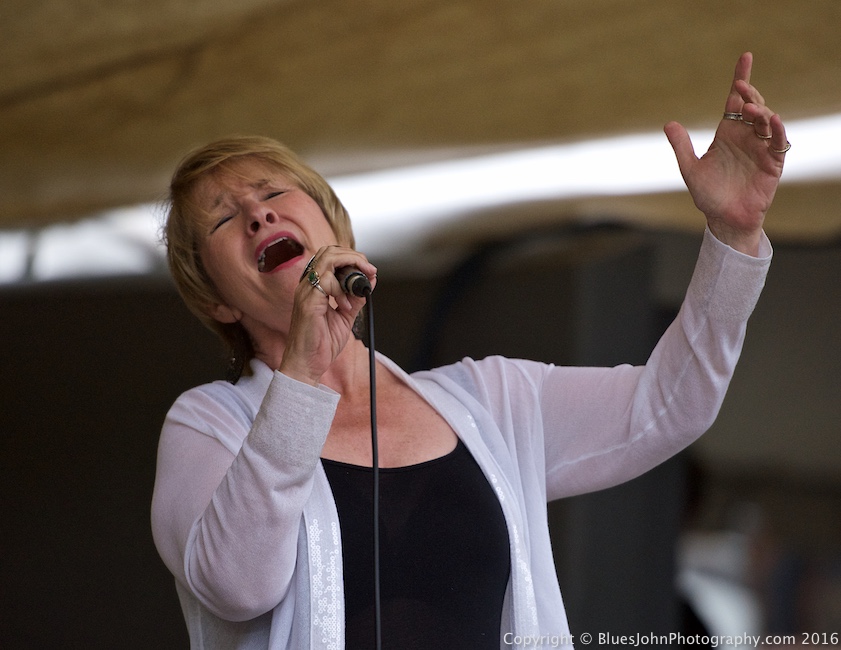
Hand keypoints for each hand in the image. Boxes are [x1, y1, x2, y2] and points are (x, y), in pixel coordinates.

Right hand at [279, 246, 376, 384]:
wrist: (307, 364)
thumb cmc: (321, 343)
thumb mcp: (345, 316)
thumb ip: (356, 298)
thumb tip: (370, 281)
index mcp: (315, 287)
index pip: (332, 257)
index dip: (353, 258)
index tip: (370, 271)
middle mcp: (308, 285)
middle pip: (329, 251)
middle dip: (354, 257)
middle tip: (369, 270)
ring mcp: (306, 291)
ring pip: (327, 259)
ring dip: (350, 267)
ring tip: (359, 286)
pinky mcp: (308, 302)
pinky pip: (326, 281)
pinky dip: (342, 290)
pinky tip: (346, 306)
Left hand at [664, 52, 788, 255]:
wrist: (724, 220)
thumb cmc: (708, 195)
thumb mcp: (690, 169)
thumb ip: (682, 147)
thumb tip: (668, 124)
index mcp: (726, 134)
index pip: (733, 101)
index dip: (740, 79)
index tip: (745, 57)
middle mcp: (745, 137)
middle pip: (752, 106)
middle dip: (749, 93)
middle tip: (740, 88)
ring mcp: (760, 148)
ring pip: (765, 120)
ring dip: (760, 111)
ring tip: (749, 109)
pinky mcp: (773, 162)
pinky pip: (778, 142)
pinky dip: (777, 130)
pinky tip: (773, 120)